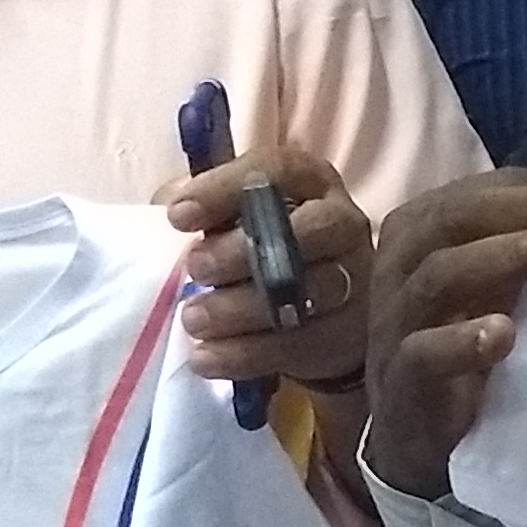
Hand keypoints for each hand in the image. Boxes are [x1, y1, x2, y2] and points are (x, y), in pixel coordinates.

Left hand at [161, 143, 372, 393]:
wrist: (315, 316)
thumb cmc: (261, 250)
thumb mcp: (231, 217)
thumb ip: (202, 206)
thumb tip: (171, 202)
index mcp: (310, 182)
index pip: (277, 170)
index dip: (226, 190)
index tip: (178, 217)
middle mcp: (342, 223)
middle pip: (309, 230)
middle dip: (244, 251)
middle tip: (196, 270)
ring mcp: (355, 278)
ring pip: (308, 292)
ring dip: (242, 309)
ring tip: (195, 320)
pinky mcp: (352, 332)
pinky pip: (301, 344)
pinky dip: (248, 353)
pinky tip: (208, 356)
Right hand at [362, 170, 526, 499]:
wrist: (418, 439)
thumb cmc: (466, 348)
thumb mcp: (499, 288)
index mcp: (421, 232)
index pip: (479, 193)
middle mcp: (398, 268)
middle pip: (453, 219)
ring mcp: (393, 328)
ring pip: (440, 276)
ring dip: (510, 256)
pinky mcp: (400, 387)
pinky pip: (422, 355)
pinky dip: (464, 340)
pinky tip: (506, 333)